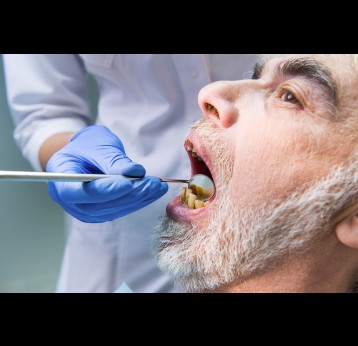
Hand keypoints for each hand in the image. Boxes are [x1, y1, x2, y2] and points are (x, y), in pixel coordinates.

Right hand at [46, 125, 167, 222]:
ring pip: (113, 210)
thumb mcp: (98, 145)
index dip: (104, 190)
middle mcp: (70, 200)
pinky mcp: (101, 212)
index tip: (128, 183)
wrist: (84, 154)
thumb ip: (113, 160)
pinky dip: (138, 201)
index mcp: (60, 179)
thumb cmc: (87, 146)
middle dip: (129, 194)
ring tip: (157, 186)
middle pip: (99, 204)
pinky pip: (120, 209)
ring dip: (138, 199)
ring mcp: (85, 210)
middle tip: (152, 183)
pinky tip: (153, 191)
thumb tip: (135, 171)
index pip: (79, 191)